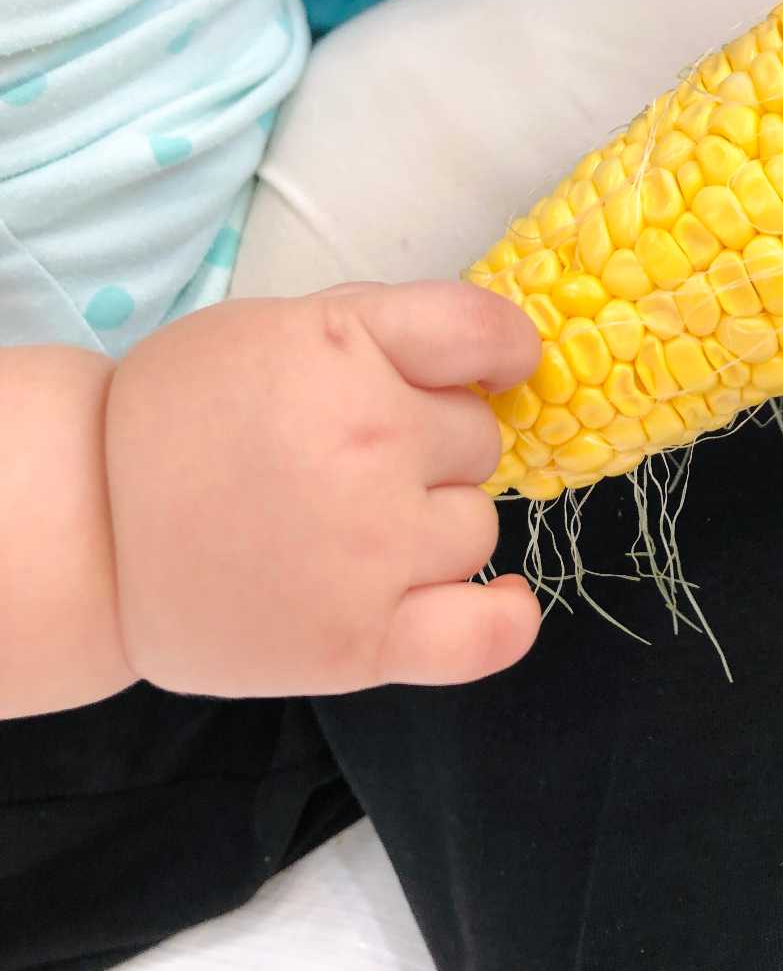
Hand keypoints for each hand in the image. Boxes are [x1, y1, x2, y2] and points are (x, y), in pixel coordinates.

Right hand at [104, 282, 541, 694]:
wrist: (90, 529)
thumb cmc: (181, 419)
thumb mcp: (273, 328)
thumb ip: (378, 329)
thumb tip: (489, 354)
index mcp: (345, 351)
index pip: (484, 333)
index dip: (503, 351)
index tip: (497, 369)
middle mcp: (371, 445)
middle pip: (479, 441)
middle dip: (434, 445)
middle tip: (353, 463)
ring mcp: (372, 549)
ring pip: (477, 527)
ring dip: (437, 525)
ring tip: (357, 531)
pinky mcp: (361, 642)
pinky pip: (484, 637)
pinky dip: (505, 619)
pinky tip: (502, 599)